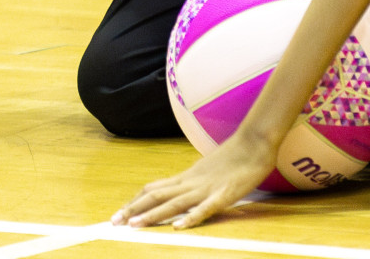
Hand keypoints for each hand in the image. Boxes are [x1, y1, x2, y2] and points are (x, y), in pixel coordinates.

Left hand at [112, 131, 275, 228]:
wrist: (255, 142)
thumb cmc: (235, 156)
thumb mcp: (208, 170)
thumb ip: (193, 180)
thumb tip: (179, 188)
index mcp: (187, 177)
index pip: (154, 188)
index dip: (135, 201)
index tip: (119, 213)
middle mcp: (191, 182)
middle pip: (157, 196)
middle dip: (134, 210)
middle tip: (113, 223)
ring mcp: (206, 188)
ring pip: (174, 203)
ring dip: (153, 215)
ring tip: (134, 225)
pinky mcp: (224, 194)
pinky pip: (205, 208)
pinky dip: (190, 217)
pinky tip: (178, 226)